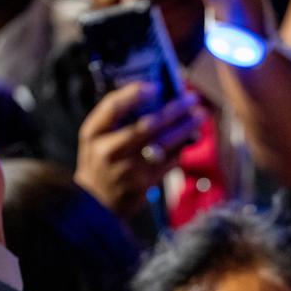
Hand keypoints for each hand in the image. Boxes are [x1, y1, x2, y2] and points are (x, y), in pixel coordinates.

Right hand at [74, 83, 202, 219]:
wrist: (97, 204)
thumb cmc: (98, 161)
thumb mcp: (93, 136)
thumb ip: (112, 114)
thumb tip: (146, 92)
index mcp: (94, 135)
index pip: (113, 108)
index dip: (134, 94)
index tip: (155, 86)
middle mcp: (110, 152)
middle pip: (146, 125)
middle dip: (173, 110)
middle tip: (190, 99)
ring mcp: (129, 170)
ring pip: (163, 144)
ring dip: (184, 128)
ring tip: (198, 116)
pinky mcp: (145, 184)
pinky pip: (168, 162)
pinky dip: (181, 147)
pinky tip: (189, 137)